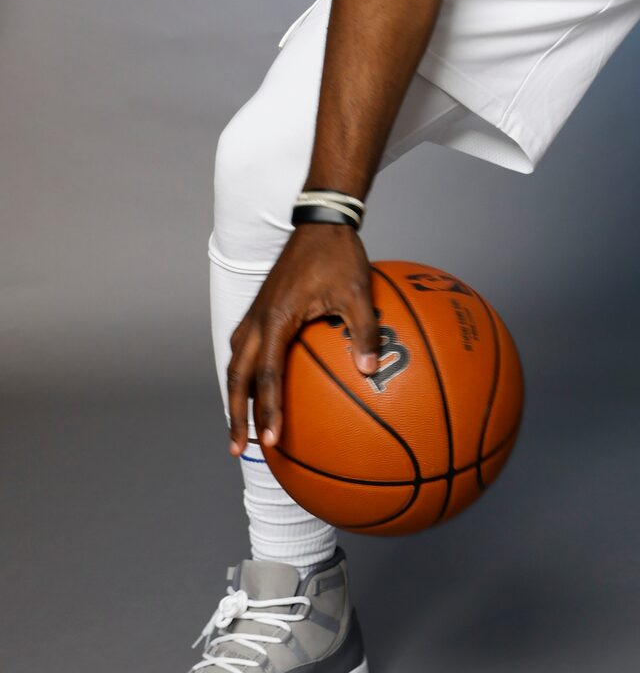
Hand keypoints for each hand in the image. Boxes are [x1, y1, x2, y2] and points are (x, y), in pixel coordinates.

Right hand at [227, 224, 379, 455]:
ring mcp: (255, 314)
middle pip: (237, 376)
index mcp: (278, 318)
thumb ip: (365, 331)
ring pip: (236, 363)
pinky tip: (257, 387)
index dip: (267, 410)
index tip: (270, 440)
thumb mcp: (358, 292)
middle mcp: (258, 319)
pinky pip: (244, 349)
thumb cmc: (340, 256)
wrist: (320, 223)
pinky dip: (245, 374)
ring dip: (235, 395)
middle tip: (239, 449)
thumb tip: (371, 371)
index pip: (268, 374)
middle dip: (236, 414)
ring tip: (240, 427)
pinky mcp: (260, 309)